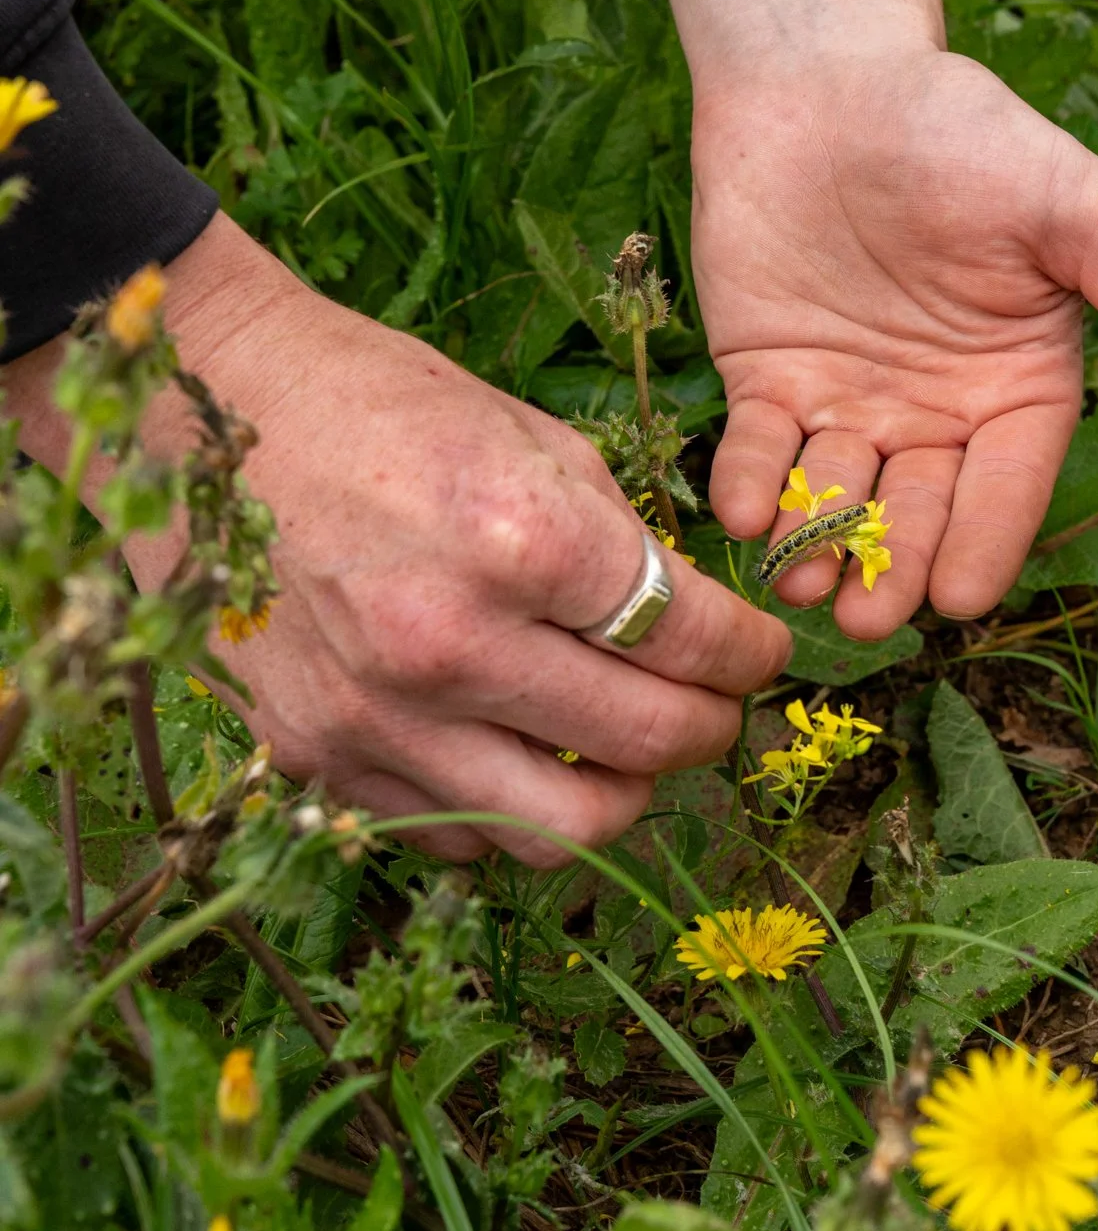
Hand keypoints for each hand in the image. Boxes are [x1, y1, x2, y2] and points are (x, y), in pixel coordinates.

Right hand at [7, 215, 788, 863]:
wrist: (200, 409)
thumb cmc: (376, 399)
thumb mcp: (530, 435)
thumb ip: (619, 542)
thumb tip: (687, 622)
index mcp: (521, 538)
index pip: (690, 638)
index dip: (752, 653)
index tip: (763, 653)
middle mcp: (450, 645)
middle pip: (648, 745)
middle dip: (713, 729)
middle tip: (717, 707)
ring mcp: (374, 716)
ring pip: (560, 830)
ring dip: (622, 794)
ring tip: (626, 749)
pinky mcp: (313, 756)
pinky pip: (454, 831)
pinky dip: (508, 804)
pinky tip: (516, 747)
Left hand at [645, 0, 1097, 635]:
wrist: (828, 78)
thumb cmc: (965, 136)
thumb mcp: (1077, 212)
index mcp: (1018, 386)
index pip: (1009, 484)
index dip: (986, 540)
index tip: (961, 600)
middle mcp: (935, 412)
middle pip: (920, 508)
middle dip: (896, 563)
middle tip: (874, 615)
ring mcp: (848, 401)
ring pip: (838, 496)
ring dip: (820, 542)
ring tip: (805, 581)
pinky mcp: (767, 382)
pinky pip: (760, 450)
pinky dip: (751, 484)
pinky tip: (745, 512)